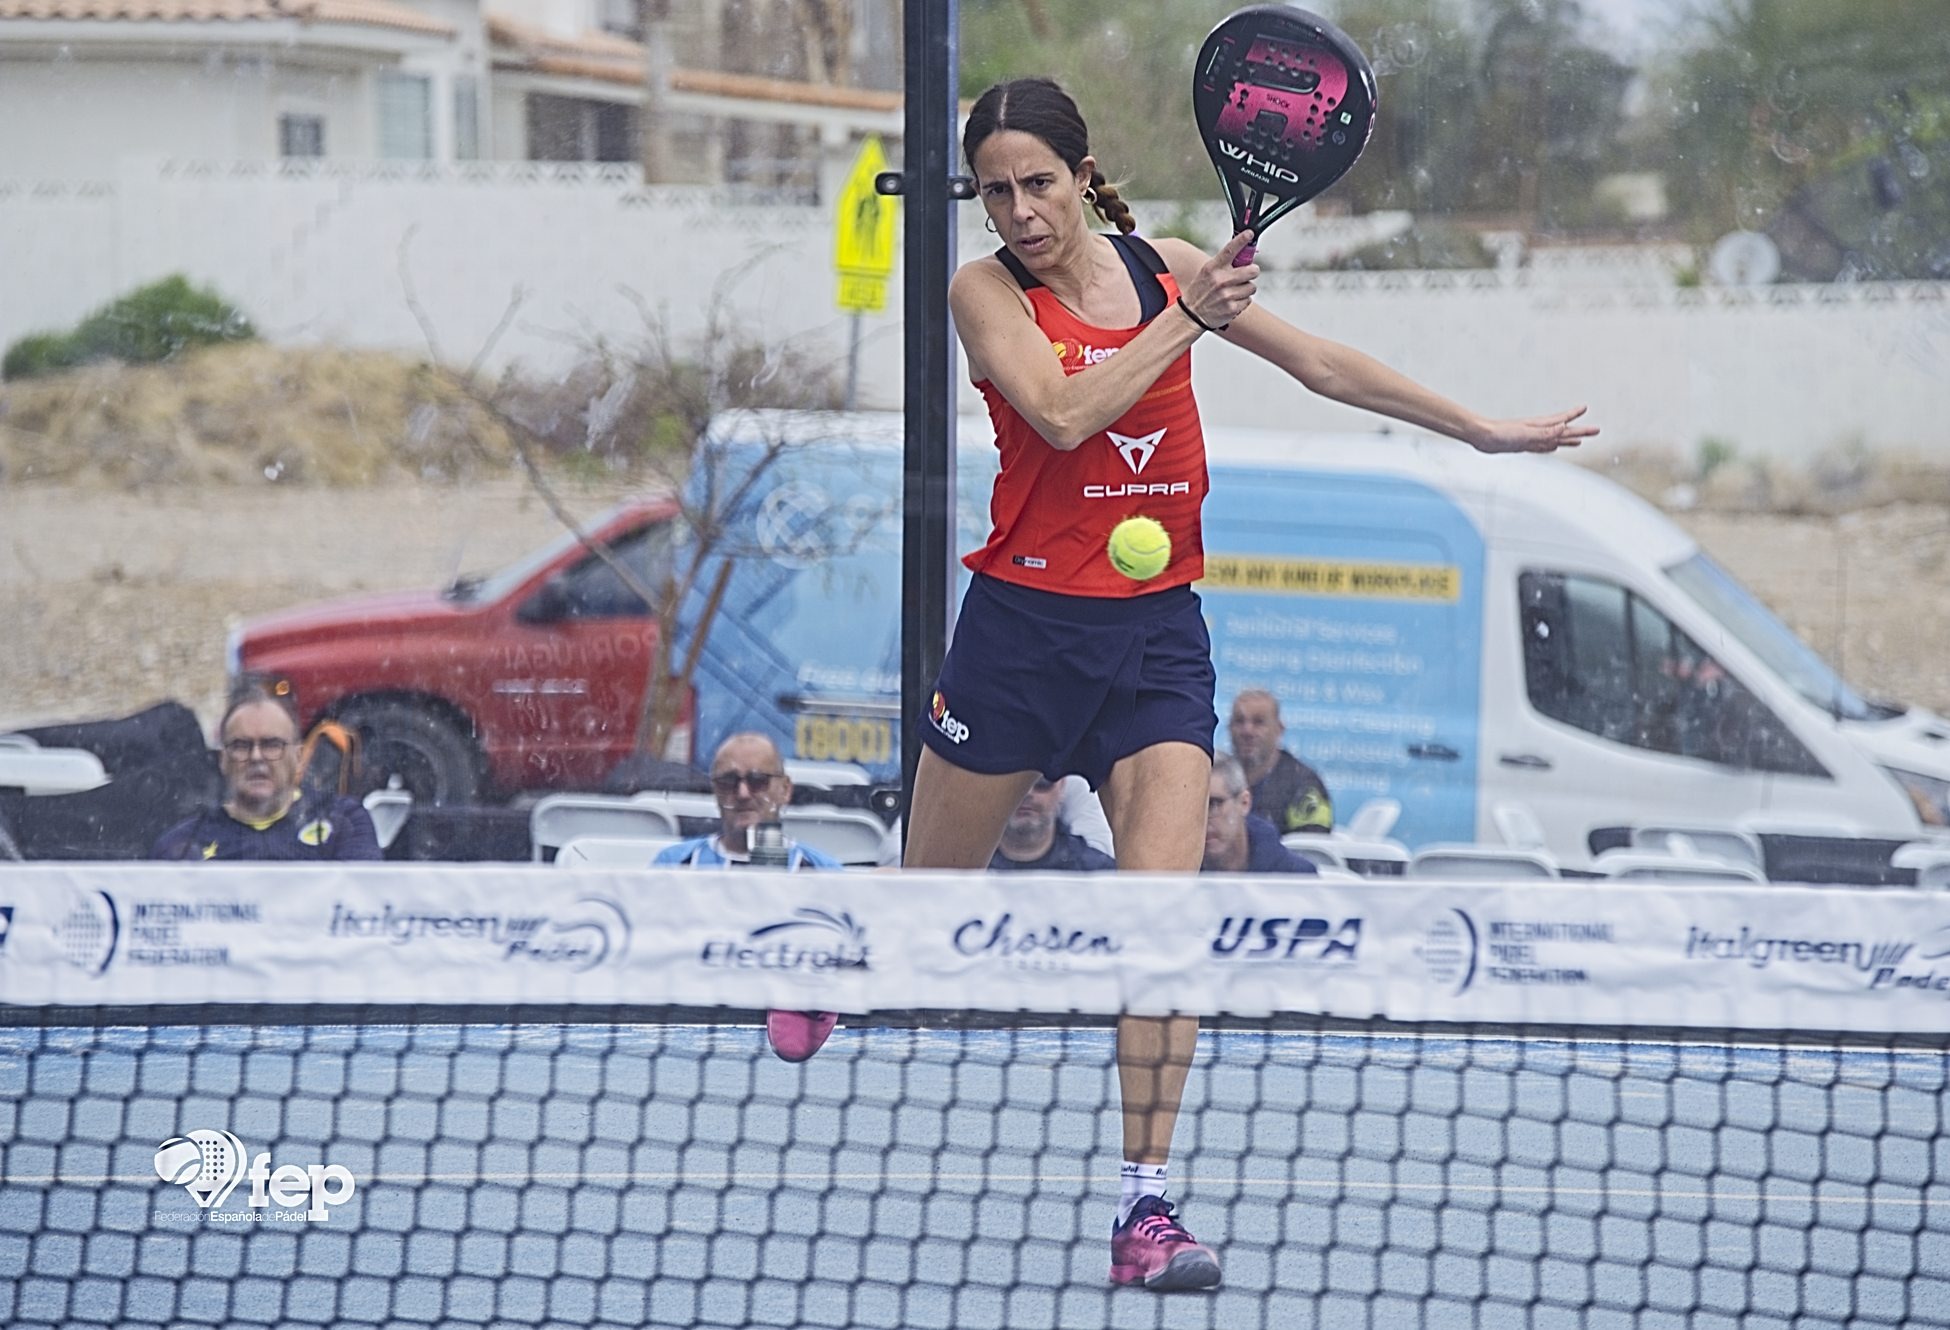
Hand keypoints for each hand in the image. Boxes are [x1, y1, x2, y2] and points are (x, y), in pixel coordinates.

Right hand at [1178, 231, 1258, 331]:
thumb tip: (1243, 255)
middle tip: (1246, 275)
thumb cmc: (1200, 292)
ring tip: (1233, 291)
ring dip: (1246, 289)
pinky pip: (1248, 300)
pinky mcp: (1232, 308)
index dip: (1241, 240)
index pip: (1230, 250)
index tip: (1249, 234)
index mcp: (1213, 268)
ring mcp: (1227, 295)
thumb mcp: (1207, 273)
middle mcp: (1221, 280)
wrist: (1191, 315)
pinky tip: (1231, 301)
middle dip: (1252, 272)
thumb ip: (1223, 264)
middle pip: (1252, 270)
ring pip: (1252, 287)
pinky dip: (1242, 301)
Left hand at [1469, 406, 1597, 454]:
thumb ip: (1544, 432)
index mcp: (1539, 426)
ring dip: (1566, 440)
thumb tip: (1564, 427)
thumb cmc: (1500, 433)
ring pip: (1554, 440)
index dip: (1574, 415)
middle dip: (1579, 431)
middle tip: (1595, 430)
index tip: (1585, 408)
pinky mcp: (1521, 446)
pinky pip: (1541, 448)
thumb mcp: (1525, 434)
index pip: (1562, 420)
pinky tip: (1552, 448)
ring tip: (1578, 442)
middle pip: (1563, 432)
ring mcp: (1530, 439)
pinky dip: (1549, 448)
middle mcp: (1537, 431)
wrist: (1481, 436)